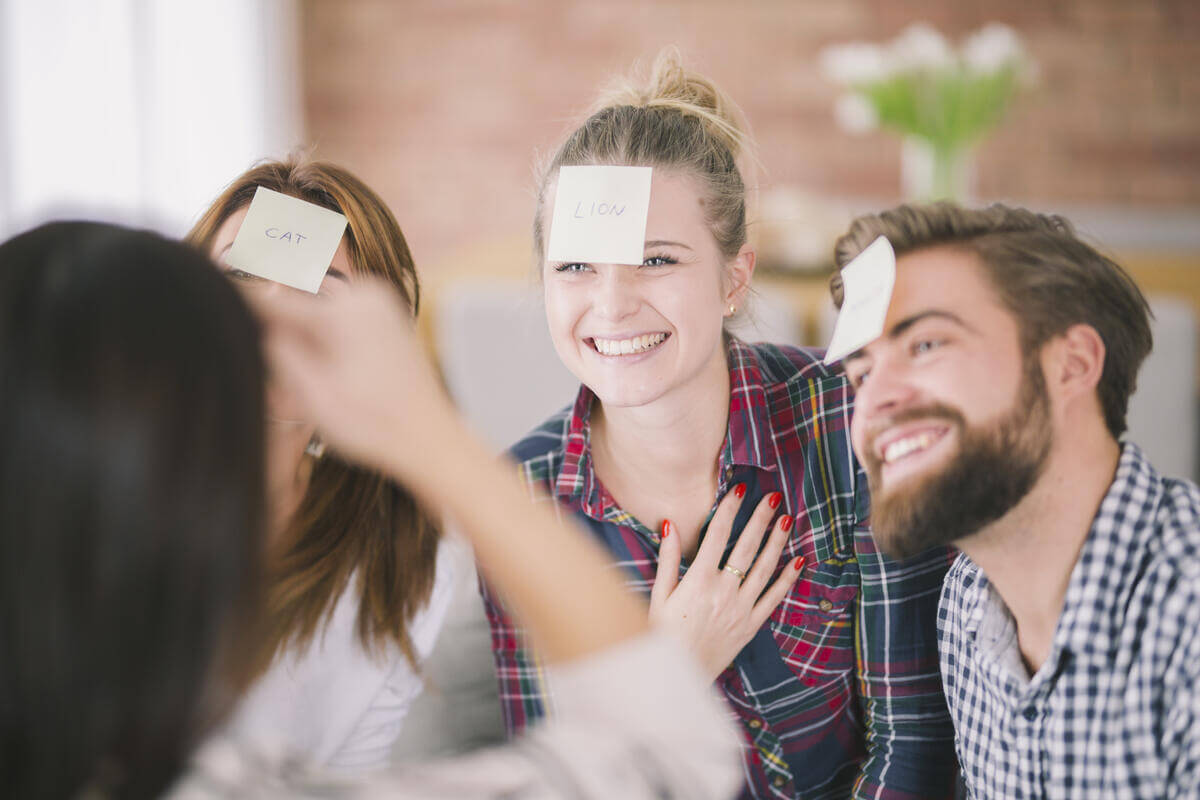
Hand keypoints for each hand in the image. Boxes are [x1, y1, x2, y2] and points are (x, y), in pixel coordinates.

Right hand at [253, 279, 457, 480]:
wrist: (431, 440)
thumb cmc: (375, 426)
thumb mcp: (313, 395)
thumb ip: (279, 350)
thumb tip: (254, 317)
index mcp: (345, 312)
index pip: (274, 302)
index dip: (241, 308)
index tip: (214, 304)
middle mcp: (365, 296)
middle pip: (296, 302)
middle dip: (276, 328)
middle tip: (265, 360)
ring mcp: (380, 303)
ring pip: (315, 310)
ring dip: (298, 334)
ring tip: (302, 374)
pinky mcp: (386, 317)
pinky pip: (337, 317)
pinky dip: (321, 336)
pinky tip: (325, 370)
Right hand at [649, 486, 805, 679]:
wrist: (675, 678)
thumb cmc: (661, 634)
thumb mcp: (658, 595)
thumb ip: (668, 559)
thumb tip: (669, 524)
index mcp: (698, 580)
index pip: (717, 535)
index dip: (729, 509)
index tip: (738, 488)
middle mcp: (724, 591)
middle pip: (746, 546)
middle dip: (761, 518)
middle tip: (774, 497)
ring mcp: (741, 608)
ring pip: (764, 568)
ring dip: (777, 542)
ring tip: (787, 519)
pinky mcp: (751, 625)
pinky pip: (774, 598)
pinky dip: (787, 578)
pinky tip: (798, 560)